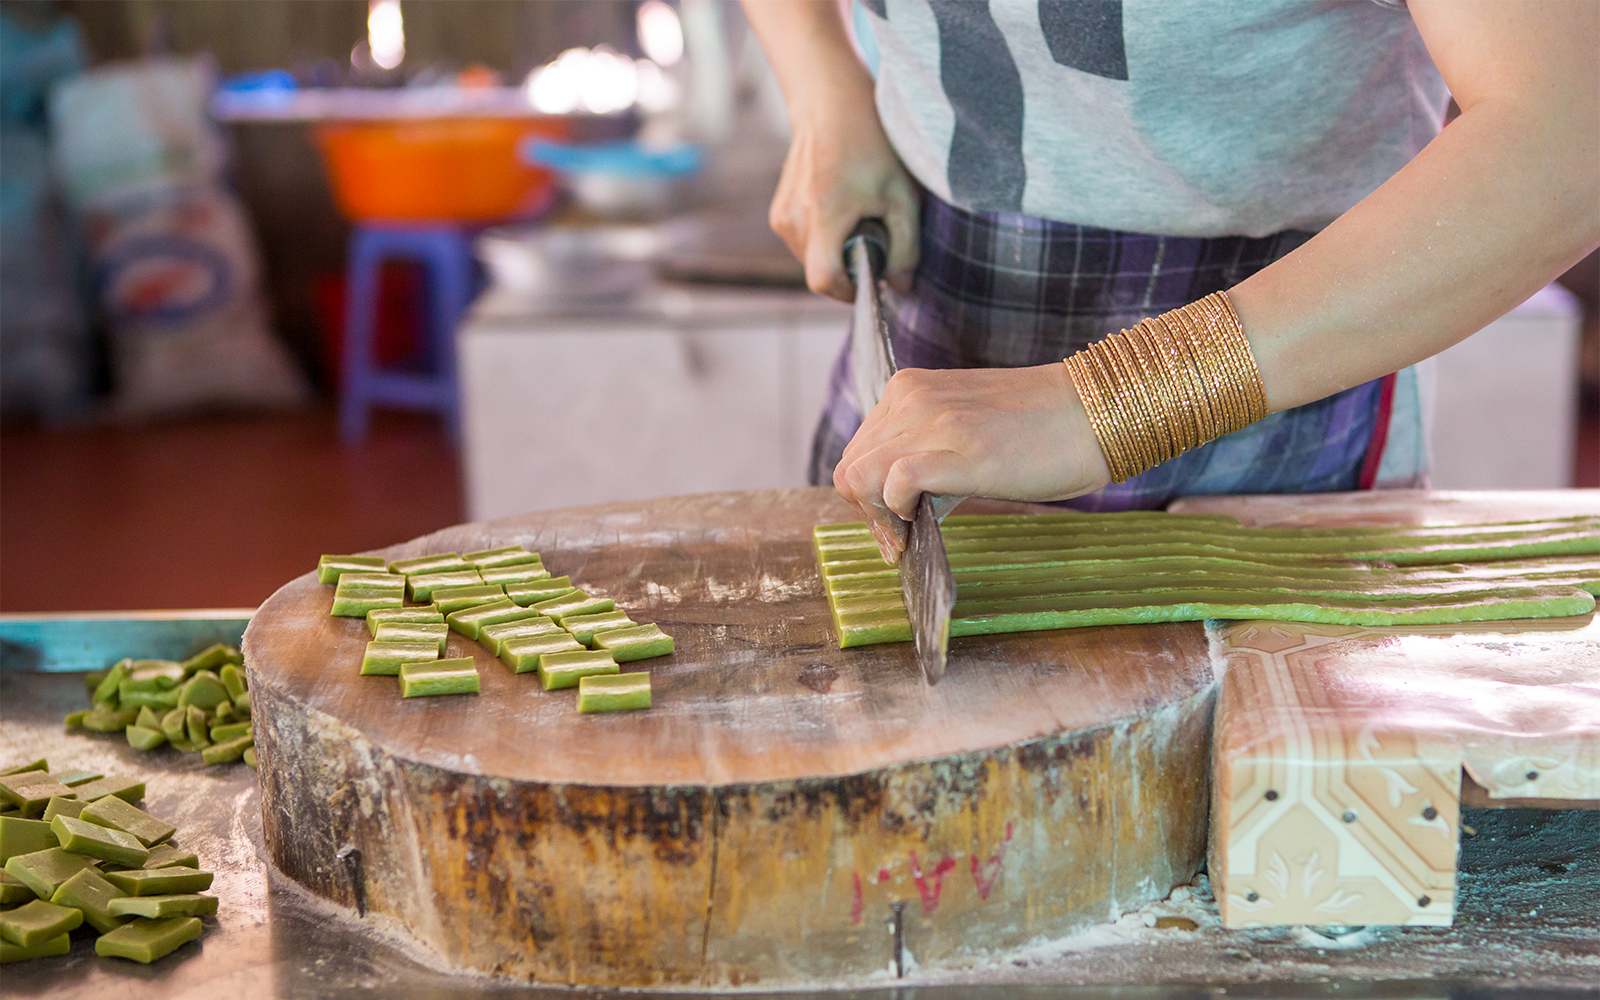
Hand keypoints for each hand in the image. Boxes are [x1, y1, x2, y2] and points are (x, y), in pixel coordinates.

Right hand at [769, 98, 919, 300]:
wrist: (830, 106)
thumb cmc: (871, 145)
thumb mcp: (902, 195)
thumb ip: (906, 247)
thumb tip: (901, 286)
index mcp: (823, 216)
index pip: (824, 280)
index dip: (850, 292)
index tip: (871, 282)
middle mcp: (794, 220)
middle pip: (820, 272)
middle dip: (849, 266)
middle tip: (873, 235)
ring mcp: (781, 217)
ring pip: (812, 259)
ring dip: (837, 251)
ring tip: (856, 216)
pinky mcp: (778, 213)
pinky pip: (805, 243)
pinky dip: (825, 238)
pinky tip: (840, 208)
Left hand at [833, 364, 1113, 562]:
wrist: (1098, 411)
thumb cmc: (1042, 430)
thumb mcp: (966, 432)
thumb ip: (927, 457)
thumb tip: (898, 508)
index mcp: (909, 390)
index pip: (857, 452)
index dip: (867, 497)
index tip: (894, 527)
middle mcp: (911, 399)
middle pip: (851, 468)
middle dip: (868, 513)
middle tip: (900, 541)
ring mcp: (933, 421)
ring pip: (861, 476)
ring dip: (879, 517)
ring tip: (910, 537)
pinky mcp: (960, 449)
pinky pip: (896, 481)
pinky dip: (899, 511)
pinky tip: (925, 524)